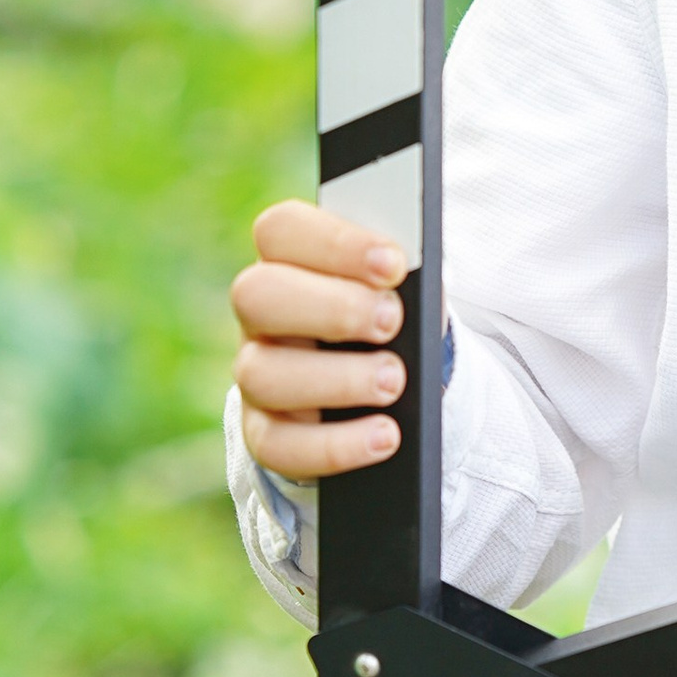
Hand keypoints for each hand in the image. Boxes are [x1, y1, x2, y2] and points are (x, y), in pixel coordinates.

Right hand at [230, 200, 410, 479]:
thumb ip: (407, 274)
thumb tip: (420, 278)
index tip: (393, 264)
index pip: (281, 230)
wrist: (389, 389)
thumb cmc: (395, 321)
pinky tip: (384, 436)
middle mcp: (262, 314)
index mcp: (291, 260)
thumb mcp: (407, 288)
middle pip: (256, 295)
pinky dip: (336, 445)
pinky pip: (278, 446)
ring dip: (337, 378)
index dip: (334, 243)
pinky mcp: (265, 433)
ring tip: (394, 382)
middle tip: (390, 322)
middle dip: (330, 308)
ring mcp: (257, 373)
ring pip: (262, 374)